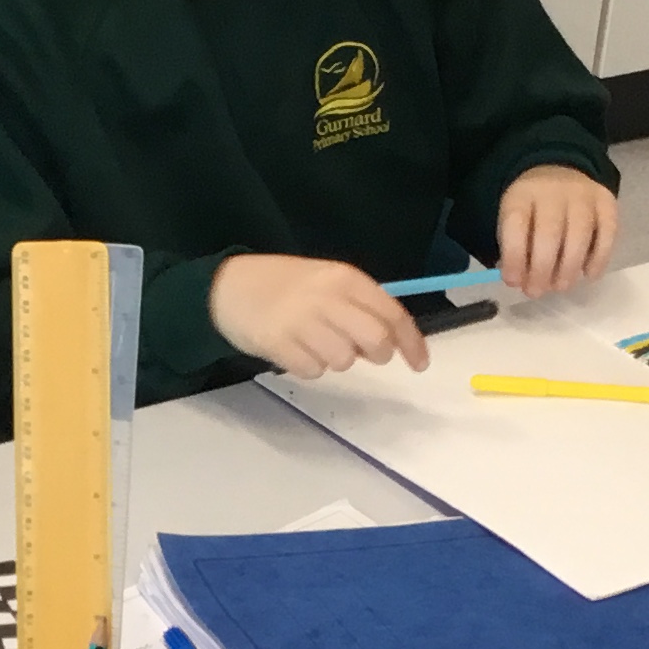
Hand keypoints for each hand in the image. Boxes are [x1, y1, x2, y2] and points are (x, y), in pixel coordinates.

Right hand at [206, 254, 428, 380]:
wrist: (228, 286)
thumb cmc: (284, 285)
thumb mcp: (326, 281)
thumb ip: (359, 306)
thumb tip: (388, 341)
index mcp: (345, 278)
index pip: (392, 314)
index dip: (412, 343)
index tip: (419, 364)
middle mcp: (328, 298)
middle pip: (376, 341)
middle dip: (376, 354)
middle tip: (361, 352)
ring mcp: (302, 321)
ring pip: (344, 361)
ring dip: (335, 359)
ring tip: (314, 342)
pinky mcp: (279, 343)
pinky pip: (312, 370)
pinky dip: (308, 366)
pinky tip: (294, 348)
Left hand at [497, 168, 619, 296]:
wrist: (559, 171)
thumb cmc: (532, 210)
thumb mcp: (513, 221)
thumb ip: (515, 250)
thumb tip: (522, 282)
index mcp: (522, 195)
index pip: (516, 224)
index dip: (514, 256)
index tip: (513, 282)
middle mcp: (553, 191)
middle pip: (550, 231)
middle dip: (542, 268)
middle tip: (537, 292)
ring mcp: (583, 195)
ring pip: (580, 233)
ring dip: (569, 267)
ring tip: (560, 286)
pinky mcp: (607, 201)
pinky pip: (608, 232)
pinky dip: (600, 257)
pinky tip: (589, 274)